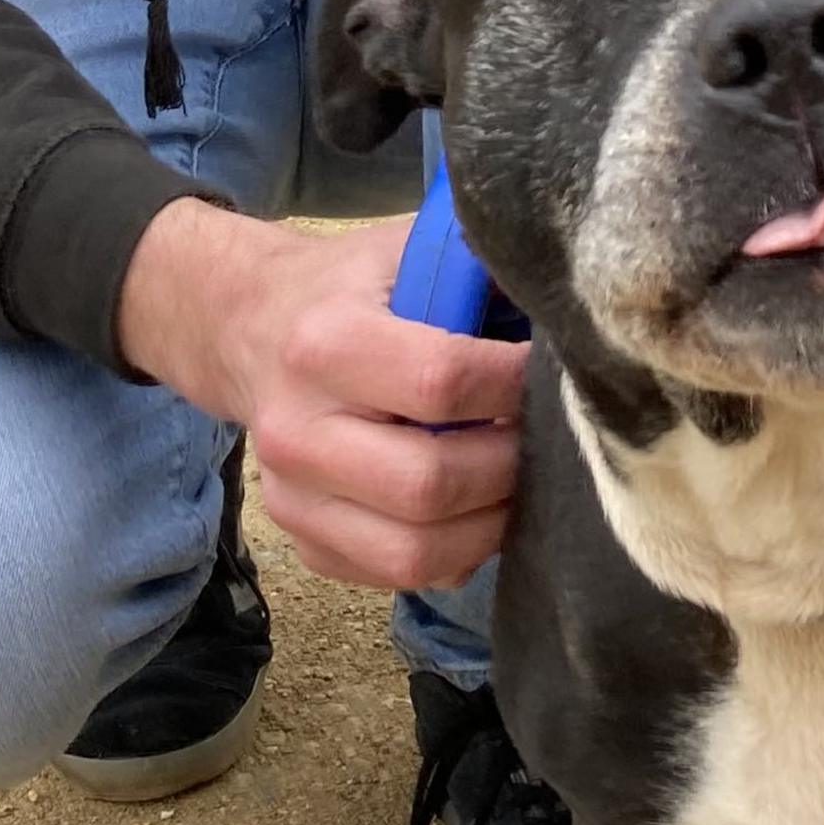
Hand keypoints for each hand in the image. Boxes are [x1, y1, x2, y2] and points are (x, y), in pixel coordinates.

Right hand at [118, 200, 525, 590]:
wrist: (252, 327)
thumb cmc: (354, 286)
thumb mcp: (408, 249)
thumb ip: (481, 266)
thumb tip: (571, 307)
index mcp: (324, 343)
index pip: (441, 383)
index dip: (514, 384)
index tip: (551, 371)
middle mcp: (296, 430)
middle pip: (429, 484)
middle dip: (510, 466)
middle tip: (550, 437)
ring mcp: (291, 498)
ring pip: (414, 551)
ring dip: (490, 524)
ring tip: (523, 479)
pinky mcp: (303, 541)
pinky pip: (397, 575)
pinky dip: (456, 553)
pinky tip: (478, 508)